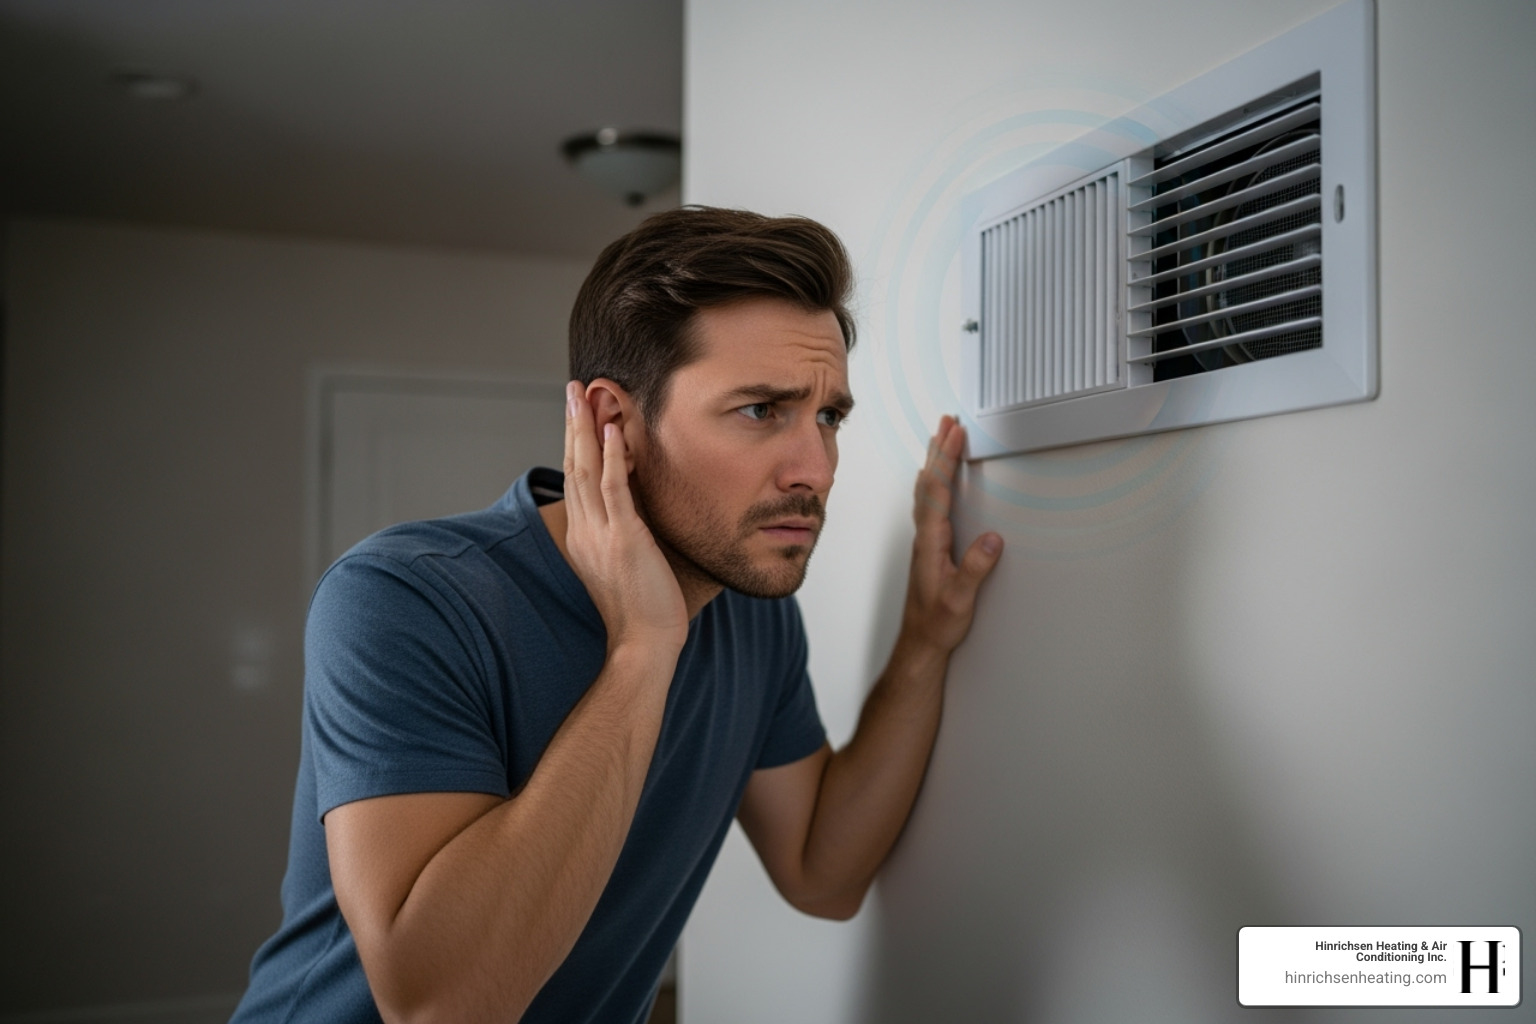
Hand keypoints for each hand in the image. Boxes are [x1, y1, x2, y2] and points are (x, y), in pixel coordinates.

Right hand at [562, 382, 688, 653]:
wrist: (643, 646)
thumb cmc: (642, 613)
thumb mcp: (624, 566)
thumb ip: (623, 536)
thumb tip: (634, 518)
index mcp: (582, 537)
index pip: (575, 480)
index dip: (575, 443)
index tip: (577, 413)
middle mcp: (585, 531)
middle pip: (573, 466)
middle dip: (572, 424)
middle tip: (572, 388)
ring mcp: (601, 534)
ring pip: (586, 470)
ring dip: (584, 428)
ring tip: (584, 394)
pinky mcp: (623, 538)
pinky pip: (613, 489)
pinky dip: (611, 457)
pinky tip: (611, 429)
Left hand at [898, 415, 1002, 657]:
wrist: (921, 642)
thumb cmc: (938, 622)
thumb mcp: (960, 598)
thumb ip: (975, 568)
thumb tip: (992, 539)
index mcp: (930, 541)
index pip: (938, 491)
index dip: (947, 460)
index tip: (955, 433)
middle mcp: (924, 536)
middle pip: (929, 482)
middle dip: (939, 449)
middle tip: (948, 420)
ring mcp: (925, 540)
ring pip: (927, 490)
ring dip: (935, 462)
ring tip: (942, 438)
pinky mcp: (929, 547)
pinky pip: (930, 503)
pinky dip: (935, 481)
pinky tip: (937, 479)